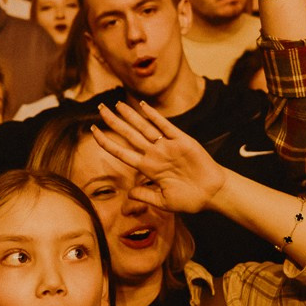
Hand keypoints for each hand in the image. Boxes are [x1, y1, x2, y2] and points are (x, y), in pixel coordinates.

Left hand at [88, 100, 225, 214]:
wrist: (212, 194)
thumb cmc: (189, 199)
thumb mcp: (163, 201)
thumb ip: (145, 195)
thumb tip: (128, 193)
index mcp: (148, 168)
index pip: (121, 152)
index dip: (106, 142)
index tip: (93, 131)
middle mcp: (154, 154)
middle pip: (129, 135)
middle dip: (114, 121)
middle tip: (100, 107)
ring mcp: (167, 146)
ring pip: (144, 128)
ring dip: (130, 115)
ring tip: (117, 103)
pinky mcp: (181, 141)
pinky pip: (165, 126)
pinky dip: (154, 116)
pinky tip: (143, 106)